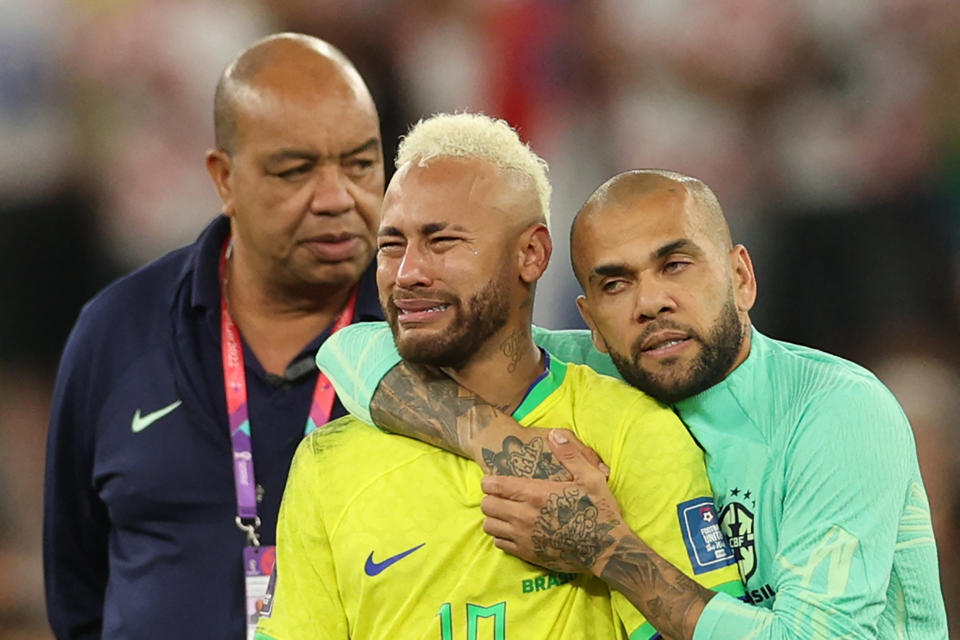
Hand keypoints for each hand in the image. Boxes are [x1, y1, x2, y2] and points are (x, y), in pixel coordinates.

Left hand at [481, 429, 623, 573]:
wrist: (606, 551)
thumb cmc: (599, 511)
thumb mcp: (590, 477)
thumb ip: (569, 455)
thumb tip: (554, 434)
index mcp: (536, 494)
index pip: (495, 486)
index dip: (489, 481)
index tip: (493, 479)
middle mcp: (524, 516)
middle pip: (487, 506)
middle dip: (490, 498)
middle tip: (501, 496)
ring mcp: (524, 537)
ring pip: (489, 526)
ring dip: (494, 518)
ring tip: (506, 513)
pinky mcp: (527, 554)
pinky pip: (500, 544)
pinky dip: (502, 536)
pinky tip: (515, 530)